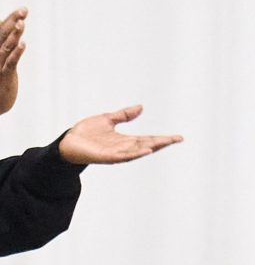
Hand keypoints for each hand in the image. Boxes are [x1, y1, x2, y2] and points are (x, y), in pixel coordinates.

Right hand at [0, 5, 27, 114]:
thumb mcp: (3, 60)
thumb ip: (7, 44)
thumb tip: (15, 26)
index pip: (0, 29)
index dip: (11, 18)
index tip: (24, 9)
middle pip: (1, 34)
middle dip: (13, 21)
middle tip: (24, 10)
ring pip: (5, 47)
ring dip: (13, 35)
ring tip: (22, 23)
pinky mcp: (3, 77)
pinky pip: (10, 63)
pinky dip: (16, 53)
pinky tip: (23, 44)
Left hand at [58, 105, 182, 164]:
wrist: (68, 143)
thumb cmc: (85, 133)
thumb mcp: (108, 119)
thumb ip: (124, 115)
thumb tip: (141, 107)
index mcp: (125, 140)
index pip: (148, 138)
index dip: (162, 138)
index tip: (177, 137)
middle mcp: (123, 148)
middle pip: (147, 144)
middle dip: (162, 142)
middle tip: (177, 138)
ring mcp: (116, 153)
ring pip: (138, 151)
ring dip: (152, 147)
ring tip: (164, 143)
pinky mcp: (106, 157)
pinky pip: (123, 156)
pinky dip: (135, 154)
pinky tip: (144, 150)